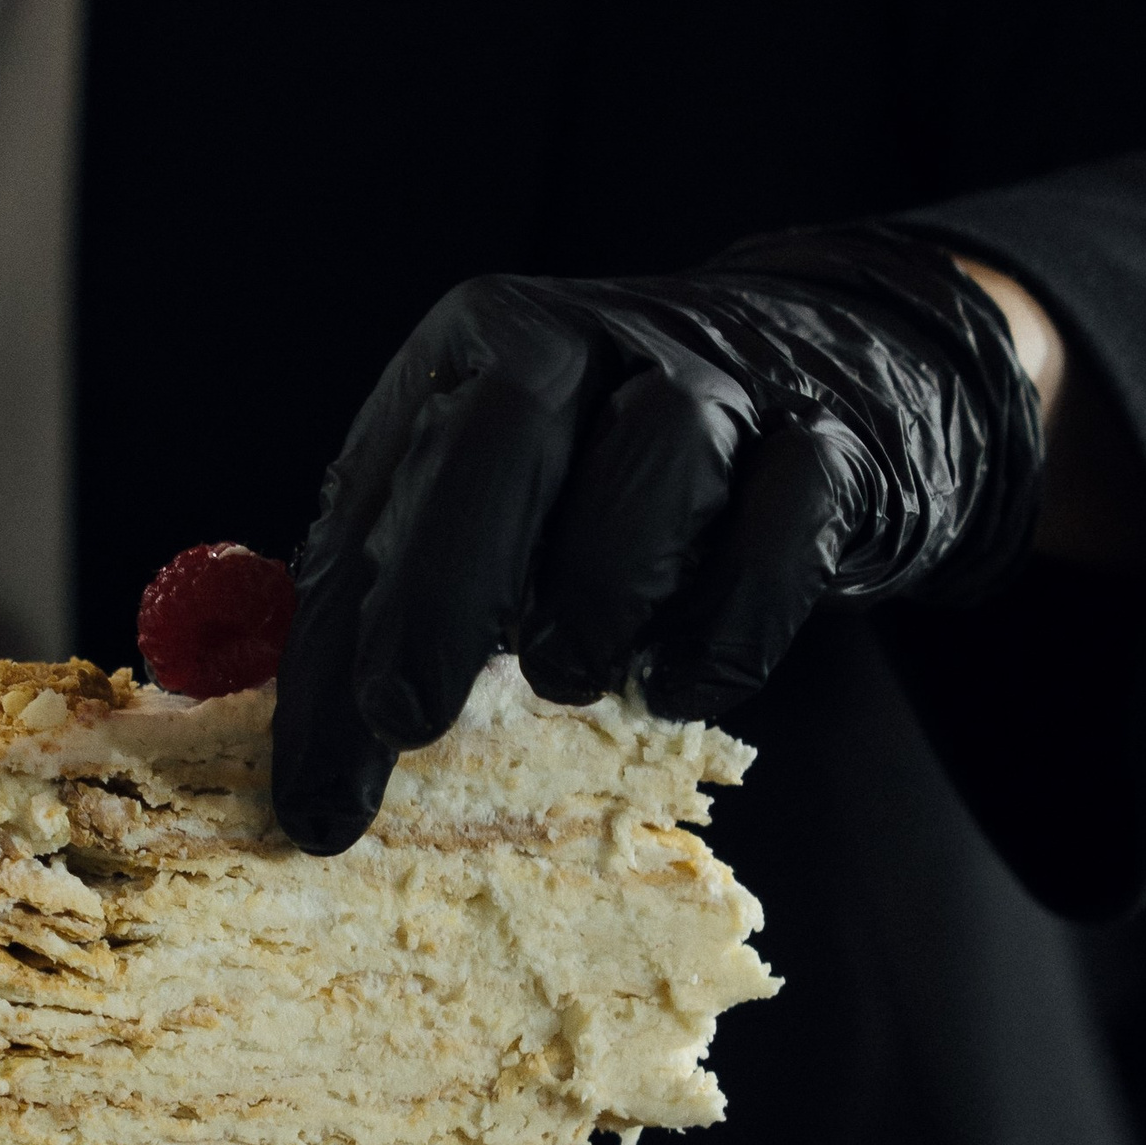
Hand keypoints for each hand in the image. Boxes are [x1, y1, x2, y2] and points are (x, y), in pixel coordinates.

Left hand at [272, 229, 1048, 852]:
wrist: (836, 381)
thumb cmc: (613, 484)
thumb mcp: (490, 508)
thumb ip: (396, 593)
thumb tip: (309, 762)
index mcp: (476, 354)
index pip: (377, 503)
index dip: (332, 660)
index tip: (317, 800)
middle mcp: (589, 343)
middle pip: (504, 438)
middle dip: (439, 593)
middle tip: (407, 719)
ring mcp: (717, 383)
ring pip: (656, 462)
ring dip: (599, 596)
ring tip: (568, 674)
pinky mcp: (828, 444)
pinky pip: (783, 531)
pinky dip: (726, 626)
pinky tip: (680, 682)